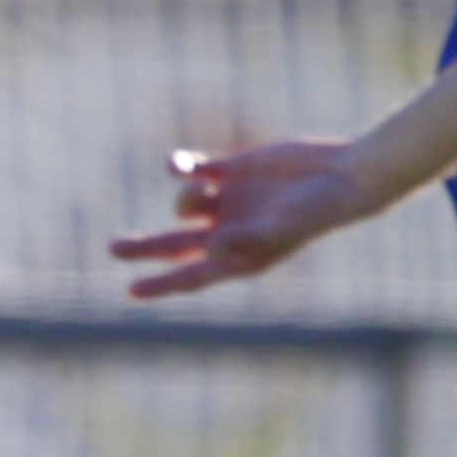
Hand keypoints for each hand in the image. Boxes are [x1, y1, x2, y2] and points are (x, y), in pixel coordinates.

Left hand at [111, 138, 382, 299]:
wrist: (344, 174)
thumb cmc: (316, 210)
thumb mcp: (279, 229)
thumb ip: (243, 239)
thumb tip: (209, 249)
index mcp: (241, 257)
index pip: (192, 276)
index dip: (161, 284)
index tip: (130, 291)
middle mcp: (231, 231)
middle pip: (176, 245)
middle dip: (145, 247)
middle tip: (112, 248)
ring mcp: (232, 201)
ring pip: (185, 205)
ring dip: (183, 201)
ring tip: (201, 193)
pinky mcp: (235, 170)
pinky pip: (194, 171)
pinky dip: (180, 169)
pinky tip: (176, 165)